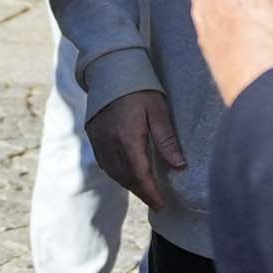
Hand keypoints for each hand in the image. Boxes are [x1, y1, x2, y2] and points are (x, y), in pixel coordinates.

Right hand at [87, 90, 187, 208]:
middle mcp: (109, 143)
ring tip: (145, 190)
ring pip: (113, 172)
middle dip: (141, 192)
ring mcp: (98, 140)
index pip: (139, 174)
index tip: (162, 204)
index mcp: (127, 137)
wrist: (110, 68)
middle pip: (125, 177)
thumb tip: (179, 166)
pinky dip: (117, 173)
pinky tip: (127, 174)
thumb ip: (167, 140)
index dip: (150, 192)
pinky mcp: (93, 135)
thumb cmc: (139, 87)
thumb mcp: (158, 110)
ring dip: (129, 184)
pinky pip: (104, 162)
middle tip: (156, 202)